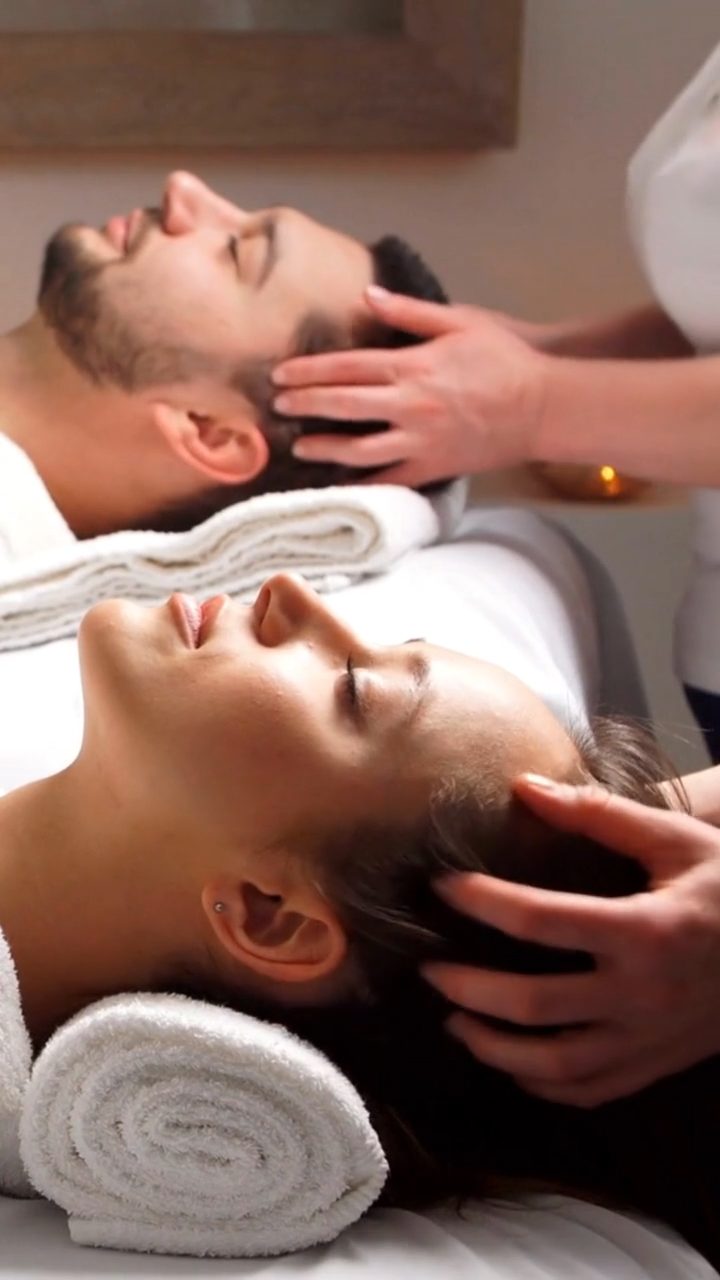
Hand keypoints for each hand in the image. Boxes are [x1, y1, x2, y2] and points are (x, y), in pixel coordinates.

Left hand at [271, 287, 548, 487]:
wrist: (544, 406)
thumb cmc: (505, 359)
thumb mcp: (459, 321)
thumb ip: (409, 311)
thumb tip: (367, 296)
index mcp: (413, 366)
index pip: (347, 368)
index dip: (309, 372)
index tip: (281, 375)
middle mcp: (411, 405)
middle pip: (344, 406)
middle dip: (305, 406)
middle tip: (277, 407)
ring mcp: (422, 440)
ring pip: (360, 450)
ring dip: (325, 449)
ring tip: (302, 448)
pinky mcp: (435, 466)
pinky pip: (391, 480)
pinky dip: (363, 485)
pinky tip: (341, 485)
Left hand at [422, 776, 719, 1106]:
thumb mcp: (673, 838)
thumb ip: (598, 813)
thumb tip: (525, 786)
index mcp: (643, 929)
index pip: (539, 919)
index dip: (480, 902)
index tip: (441, 886)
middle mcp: (642, 992)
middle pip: (533, 1003)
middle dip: (469, 987)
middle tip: (428, 967)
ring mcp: (650, 1038)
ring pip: (555, 1063)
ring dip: (494, 1047)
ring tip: (455, 1020)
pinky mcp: (657, 1063)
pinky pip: (590, 1090)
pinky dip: (542, 1083)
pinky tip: (511, 1061)